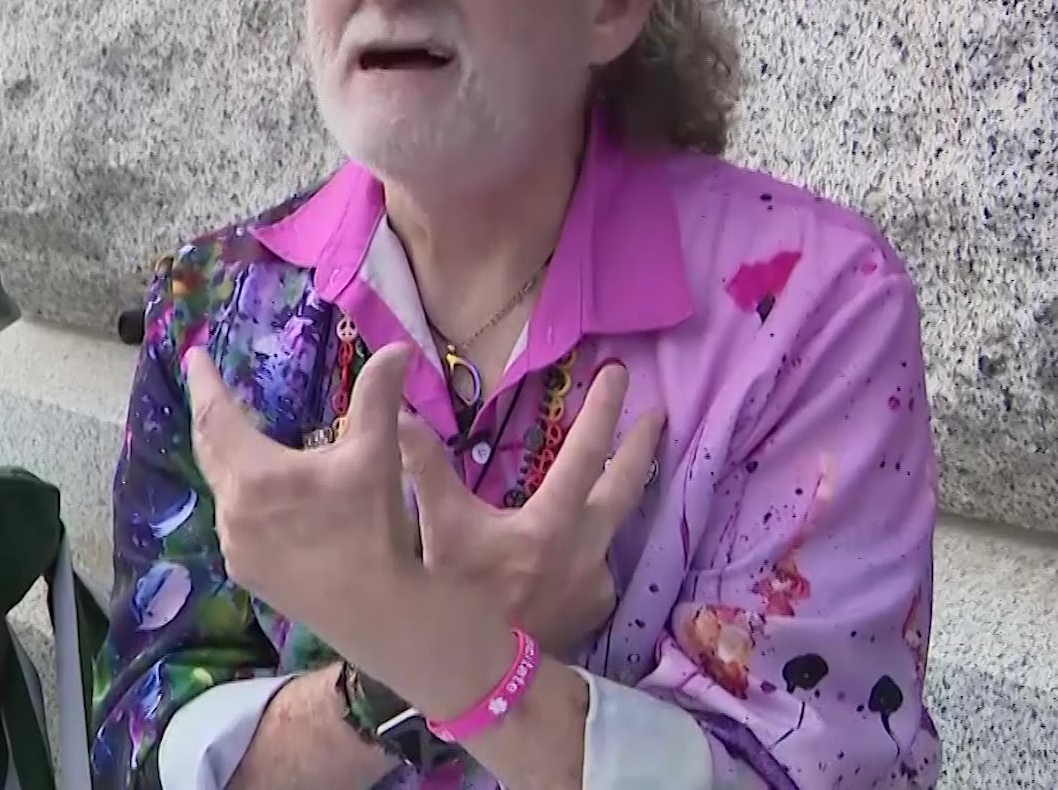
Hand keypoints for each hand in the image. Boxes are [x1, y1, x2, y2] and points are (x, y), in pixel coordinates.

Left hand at [186, 343, 428, 679]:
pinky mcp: (248, 574)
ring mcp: (236, 548)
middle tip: (208, 386)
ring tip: (237, 434)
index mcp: (255, 477)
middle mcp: (233, 512)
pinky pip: (233, 520)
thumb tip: (395, 348)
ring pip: (222, 489)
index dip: (203, 382)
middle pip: (210, 451)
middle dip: (211, 416)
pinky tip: (258, 491)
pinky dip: (239, 493)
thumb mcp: (378, 457)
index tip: (193, 355)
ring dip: (227, 457)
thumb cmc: (381, 534)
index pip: (215, 416)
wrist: (385, 620)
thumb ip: (377, 396)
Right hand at [399, 360, 662, 654]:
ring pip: (615, 525)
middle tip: (655, 413)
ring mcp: (595, 582)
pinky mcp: (593, 608)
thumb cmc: (456, 604)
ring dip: (619, 493)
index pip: (585, 453)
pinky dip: (595, 540)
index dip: (602, 410)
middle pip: (625, 487)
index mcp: (550, 524)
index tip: (618, 373)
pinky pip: (601, 560)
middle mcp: (586, 549)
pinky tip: (580, 540)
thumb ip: (424, 468)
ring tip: (618, 470)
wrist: (482, 683)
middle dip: (639, 446)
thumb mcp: (436, 530)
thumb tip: (401, 414)